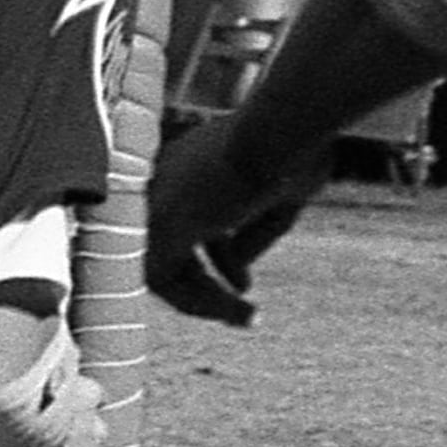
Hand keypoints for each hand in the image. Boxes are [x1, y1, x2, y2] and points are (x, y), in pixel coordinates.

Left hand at [146, 119, 328, 328]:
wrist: (283, 129)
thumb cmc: (294, 148)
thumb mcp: (275, 196)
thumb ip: (249, 233)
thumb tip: (236, 275)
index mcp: (183, 165)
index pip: (186, 221)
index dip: (214, 255)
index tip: (242, 283)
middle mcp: (159, 182)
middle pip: (169, 246)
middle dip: (205, 282)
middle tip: (241, 308)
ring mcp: (152, 202)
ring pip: (160, 268)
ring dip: (205, 300)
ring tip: (248, 317)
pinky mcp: (158, 225)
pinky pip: (165, 281)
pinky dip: (201, 302)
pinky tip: (242, 311)